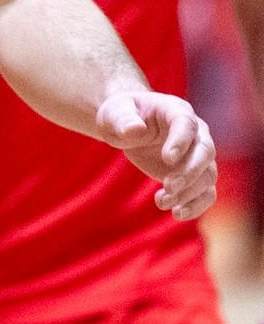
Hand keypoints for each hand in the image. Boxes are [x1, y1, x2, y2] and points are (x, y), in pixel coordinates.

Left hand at [95, 90, 216, 219]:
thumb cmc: (121, 115)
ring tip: (162, 201)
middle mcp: (194, 133)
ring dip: (189, 193)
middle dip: (190, 172)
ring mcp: (196, 155)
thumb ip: (123, 120)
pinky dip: (195, 205)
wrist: (128, 127)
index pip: (186, 124)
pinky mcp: (193, 176)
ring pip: (208, 175)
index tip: (167, 159)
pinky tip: (176, 212)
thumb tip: (135, 130)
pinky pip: (206, 193)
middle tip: (168, 186)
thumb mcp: (114, 113)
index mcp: (176, 111)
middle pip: (205, 152)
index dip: (180, 141)